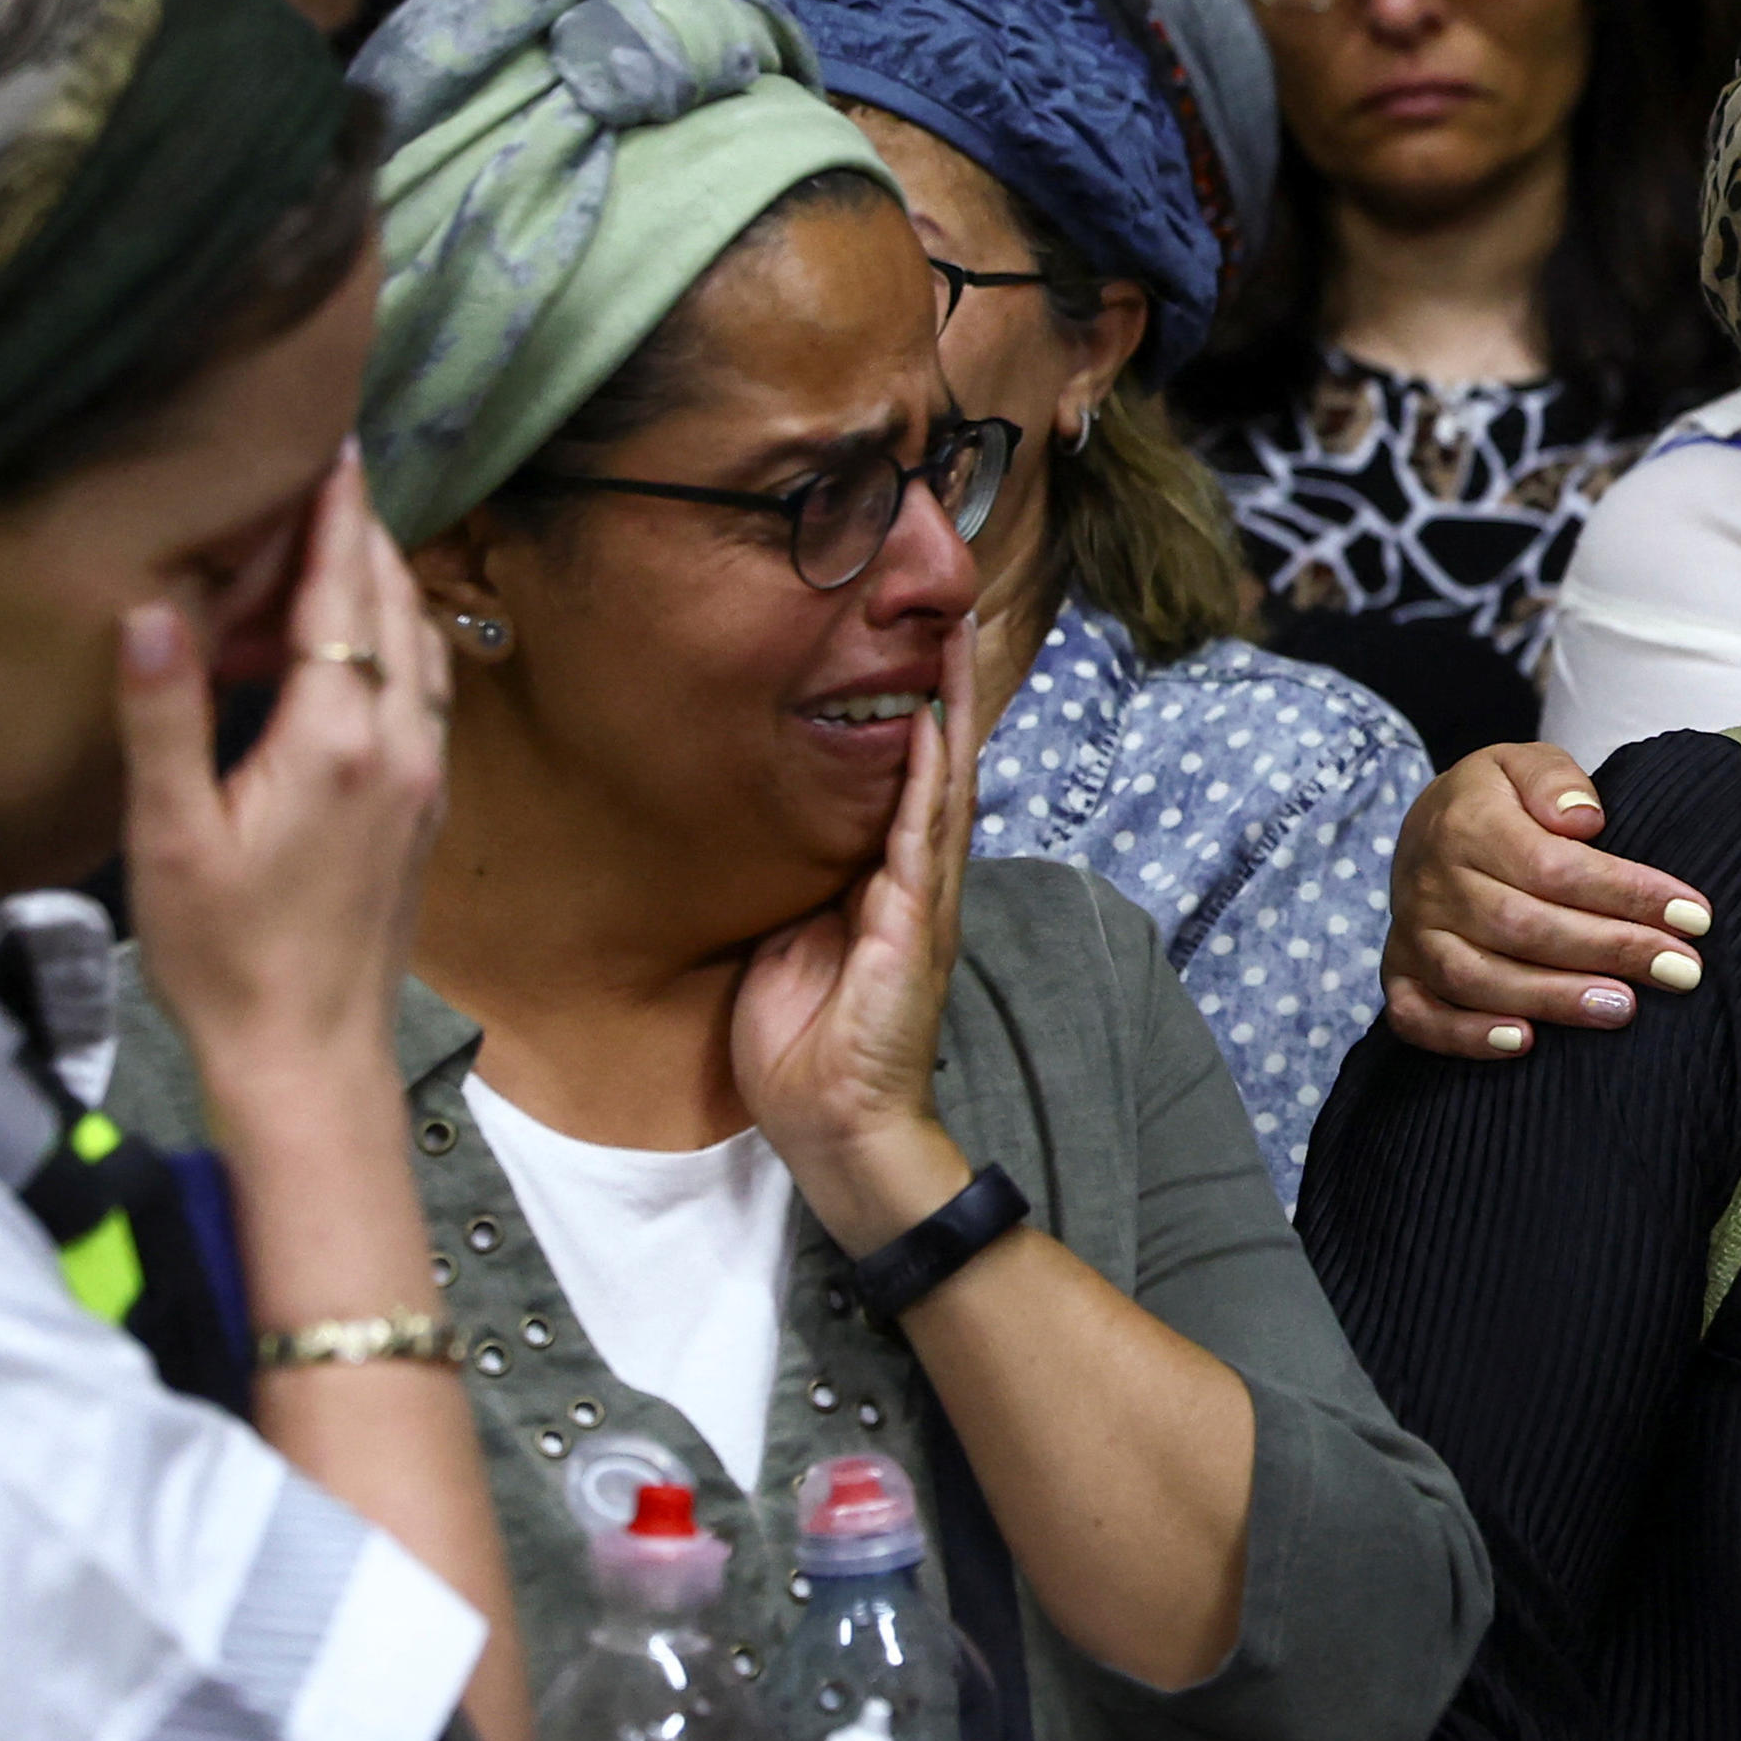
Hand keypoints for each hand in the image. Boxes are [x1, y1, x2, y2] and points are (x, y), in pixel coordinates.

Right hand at [122, 446, 447, 1146]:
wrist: (309, 1051)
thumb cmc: (228, 953)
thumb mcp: (173, 834)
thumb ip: (165, 718)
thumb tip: (150, 611)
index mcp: (340, 742)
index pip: (342, 598)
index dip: (336, 518)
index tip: (336, 447)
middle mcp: (402, 748)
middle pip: (395, 610)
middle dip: (368, 533)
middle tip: (344, 466)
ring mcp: (425, 779)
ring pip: (422, 649)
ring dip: (390, 585)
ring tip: (355, 532)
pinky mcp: (425, 809)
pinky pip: (426, 694)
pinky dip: (402, 640)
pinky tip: (375, 637)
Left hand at [736, 617, 975, 1247]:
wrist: (834, 1128)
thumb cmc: (807, 1055)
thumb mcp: (786, 952)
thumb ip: (799, 896)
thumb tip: (783, 852)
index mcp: (884, 890)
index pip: (910, 786)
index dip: (919, 717)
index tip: (920, 649)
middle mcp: (916, 886)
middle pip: (943, 768)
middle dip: (950, 690)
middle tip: (957, 612)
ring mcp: (921, 904)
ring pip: (945, 787)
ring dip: (952, 712)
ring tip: (956, 641)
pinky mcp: (912, 928)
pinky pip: (921, 840)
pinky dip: (929, 781)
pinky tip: (932, 727)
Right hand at [1380, 743, 1713, 1057]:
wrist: (1427, 829)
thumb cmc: (1497, 801)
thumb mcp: (1522, 763)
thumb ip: (1555, 779)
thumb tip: (1584, 818)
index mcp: (1466, 825)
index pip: (1554, 867)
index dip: (1627, 893)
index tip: (1694, 915)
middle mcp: (1432, 884)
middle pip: (1524, 926)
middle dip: (1611, 950)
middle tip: (1681, 970)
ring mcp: (1413, 936)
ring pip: (1479, 978)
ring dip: (1555, 998)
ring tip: (1624, 1008)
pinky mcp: (1400, 977)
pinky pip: (1419, 1017)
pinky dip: (1468, 1036)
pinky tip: (1525, 1043)